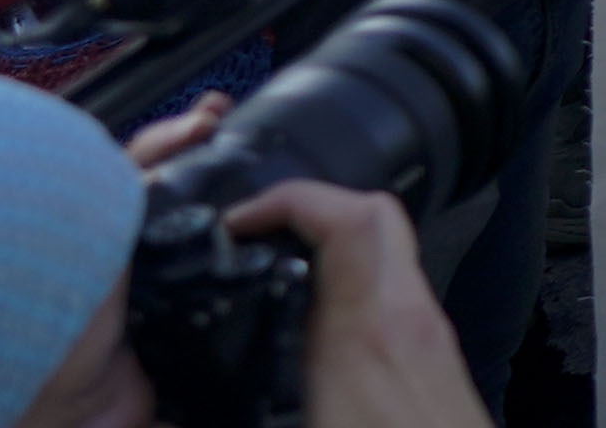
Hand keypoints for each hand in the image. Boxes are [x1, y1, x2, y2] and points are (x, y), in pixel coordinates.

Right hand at [225, 176, 487, 427]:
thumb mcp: (285, 419)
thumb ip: (229, 409)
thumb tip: (168, 415)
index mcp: (363, 344)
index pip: (348, 221)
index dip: (288, 200)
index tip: (237, 221)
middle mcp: (405, 328)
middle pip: (376, 218)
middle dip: (311, 207)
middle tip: (254, 233)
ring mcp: (428, 342)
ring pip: (390, 255)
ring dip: (333, 251)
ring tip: (272, 276)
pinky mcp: (436, 366)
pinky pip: (396, 299)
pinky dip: (354, 294)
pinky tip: (311, 334)